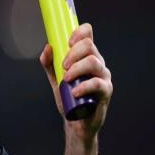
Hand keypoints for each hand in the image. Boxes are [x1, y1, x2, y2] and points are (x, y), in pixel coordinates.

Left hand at [39, 23, 112, 141]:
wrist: (75, 121)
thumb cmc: (68, 98)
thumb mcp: (55, 79)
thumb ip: (49, 64)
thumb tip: (48, 47)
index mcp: (86, 57)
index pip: (88, 36)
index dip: (79, 33)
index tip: (68, 41)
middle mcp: (97, 63)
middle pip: (89, 45)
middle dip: (73, 53)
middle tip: (63, 66)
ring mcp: (103, 76)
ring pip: (94, 62)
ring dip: (77, 68)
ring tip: (66, 79)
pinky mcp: (106, 91)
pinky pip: (98, 83)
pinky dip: (84, 86)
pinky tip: (75, 91)